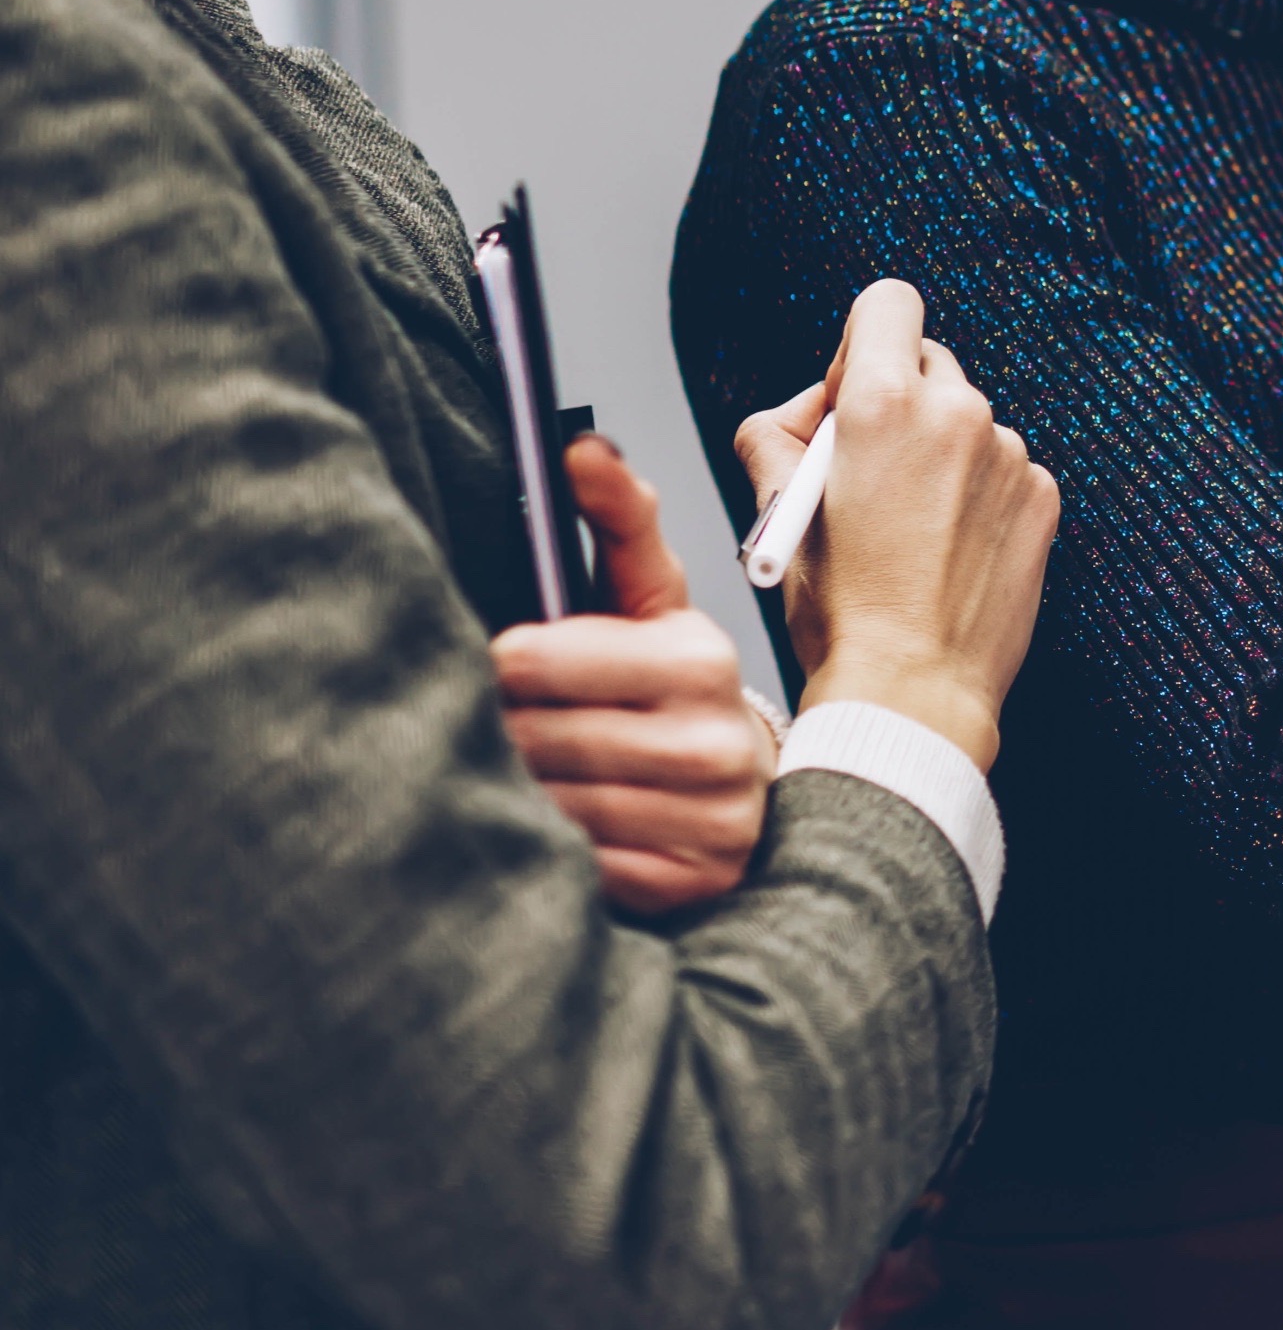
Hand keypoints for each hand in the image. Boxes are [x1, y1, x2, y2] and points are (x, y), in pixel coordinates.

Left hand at [492, 435, 776, 914]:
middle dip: (503, 732)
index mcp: (699, 656)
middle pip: (537, 738)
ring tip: (524, 776)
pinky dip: (555, 853)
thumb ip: (614, 516)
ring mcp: (711, 819)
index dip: (502, 665)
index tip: (499, 668)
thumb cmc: (670, 681)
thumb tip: (580, 448)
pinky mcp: (695, 881)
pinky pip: (583, 870)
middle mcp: (714, 742)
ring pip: (551, 809)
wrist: (738, 781)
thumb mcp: (647, 594)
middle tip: (497, 728)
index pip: (538, 659)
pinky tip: (557, 830)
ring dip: (521, 794)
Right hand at [734, 279, 1059, 772]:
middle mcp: (957, 412)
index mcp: (883, 402)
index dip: (862, 345)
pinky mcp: (1041, 495)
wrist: (911, 691)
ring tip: (909, 531)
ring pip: (967, 420)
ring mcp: (1009, 454)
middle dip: (897, 403)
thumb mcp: (777, 509)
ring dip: (940, 453)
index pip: (888, 303)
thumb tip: (809, 409)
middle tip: (869, 474)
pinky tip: (950, 551)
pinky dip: (978, 495)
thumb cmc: (837, 606)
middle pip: (928, 362)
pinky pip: (1004, 468)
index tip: (850, 399)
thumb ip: (779, 431)